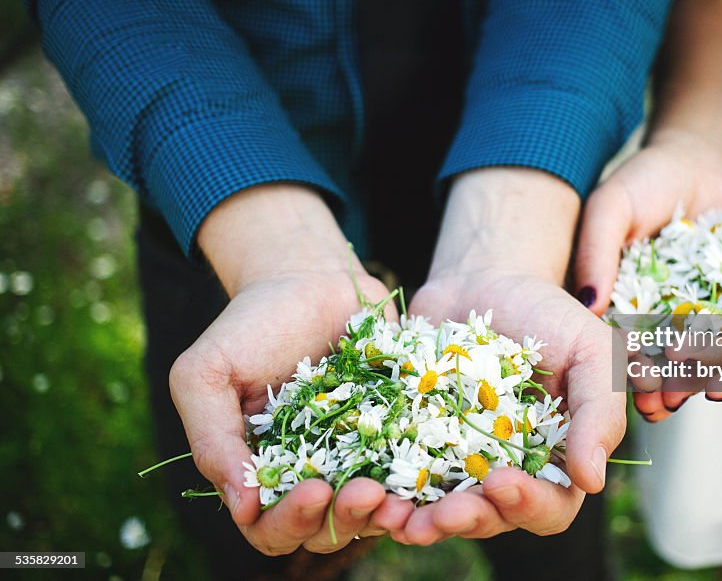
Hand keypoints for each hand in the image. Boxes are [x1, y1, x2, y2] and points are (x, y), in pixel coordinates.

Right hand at [168, 185, 413, 554]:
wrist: (309, 278)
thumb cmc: (249, 326)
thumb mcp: (205, 374)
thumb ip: (211, 440)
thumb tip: (242, 508)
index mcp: (263, 473)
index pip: (271, 528)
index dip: (291, 520)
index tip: (313, 489)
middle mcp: (312, 475)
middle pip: (328, 530)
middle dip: (345, 519)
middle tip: (366, 492)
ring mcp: (359, 457)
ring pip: (375, 511)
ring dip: (387, 512)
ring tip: (398, 494)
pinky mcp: (400, 431)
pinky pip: (415, 471)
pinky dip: (421, 482)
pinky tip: (430, 472)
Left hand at [391, 169, 625, 544]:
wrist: (484, 281)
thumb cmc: (548, 315)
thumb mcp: (591, 351)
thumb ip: (600, 412)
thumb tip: (593, 481)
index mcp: (553, 461)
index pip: (550, 507)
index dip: (528, 505)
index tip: (501, 482)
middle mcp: (504, 473)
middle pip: (491, 519)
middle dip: (467, 520)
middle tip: (442, 513)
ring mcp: (455, 464)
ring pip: (440, 511)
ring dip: (420, 521)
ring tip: (396, 518)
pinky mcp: (411, 446)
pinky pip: (398, 479)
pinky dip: (384, 491)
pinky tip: (368, 491)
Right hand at [573, 132, 721, 421]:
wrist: (697, 159)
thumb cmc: (643, 180)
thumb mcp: (610, 206)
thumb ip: (597, 250)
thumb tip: (588, 305)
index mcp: (613, 295)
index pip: (613, 335)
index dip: (619, 361)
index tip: (627, 384)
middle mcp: (648, 308)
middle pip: (652, 351)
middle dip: (657, 380)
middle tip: (660, 406)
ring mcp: (687, 305)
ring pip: (692, 346)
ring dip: (696, 373)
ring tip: (698, 395)